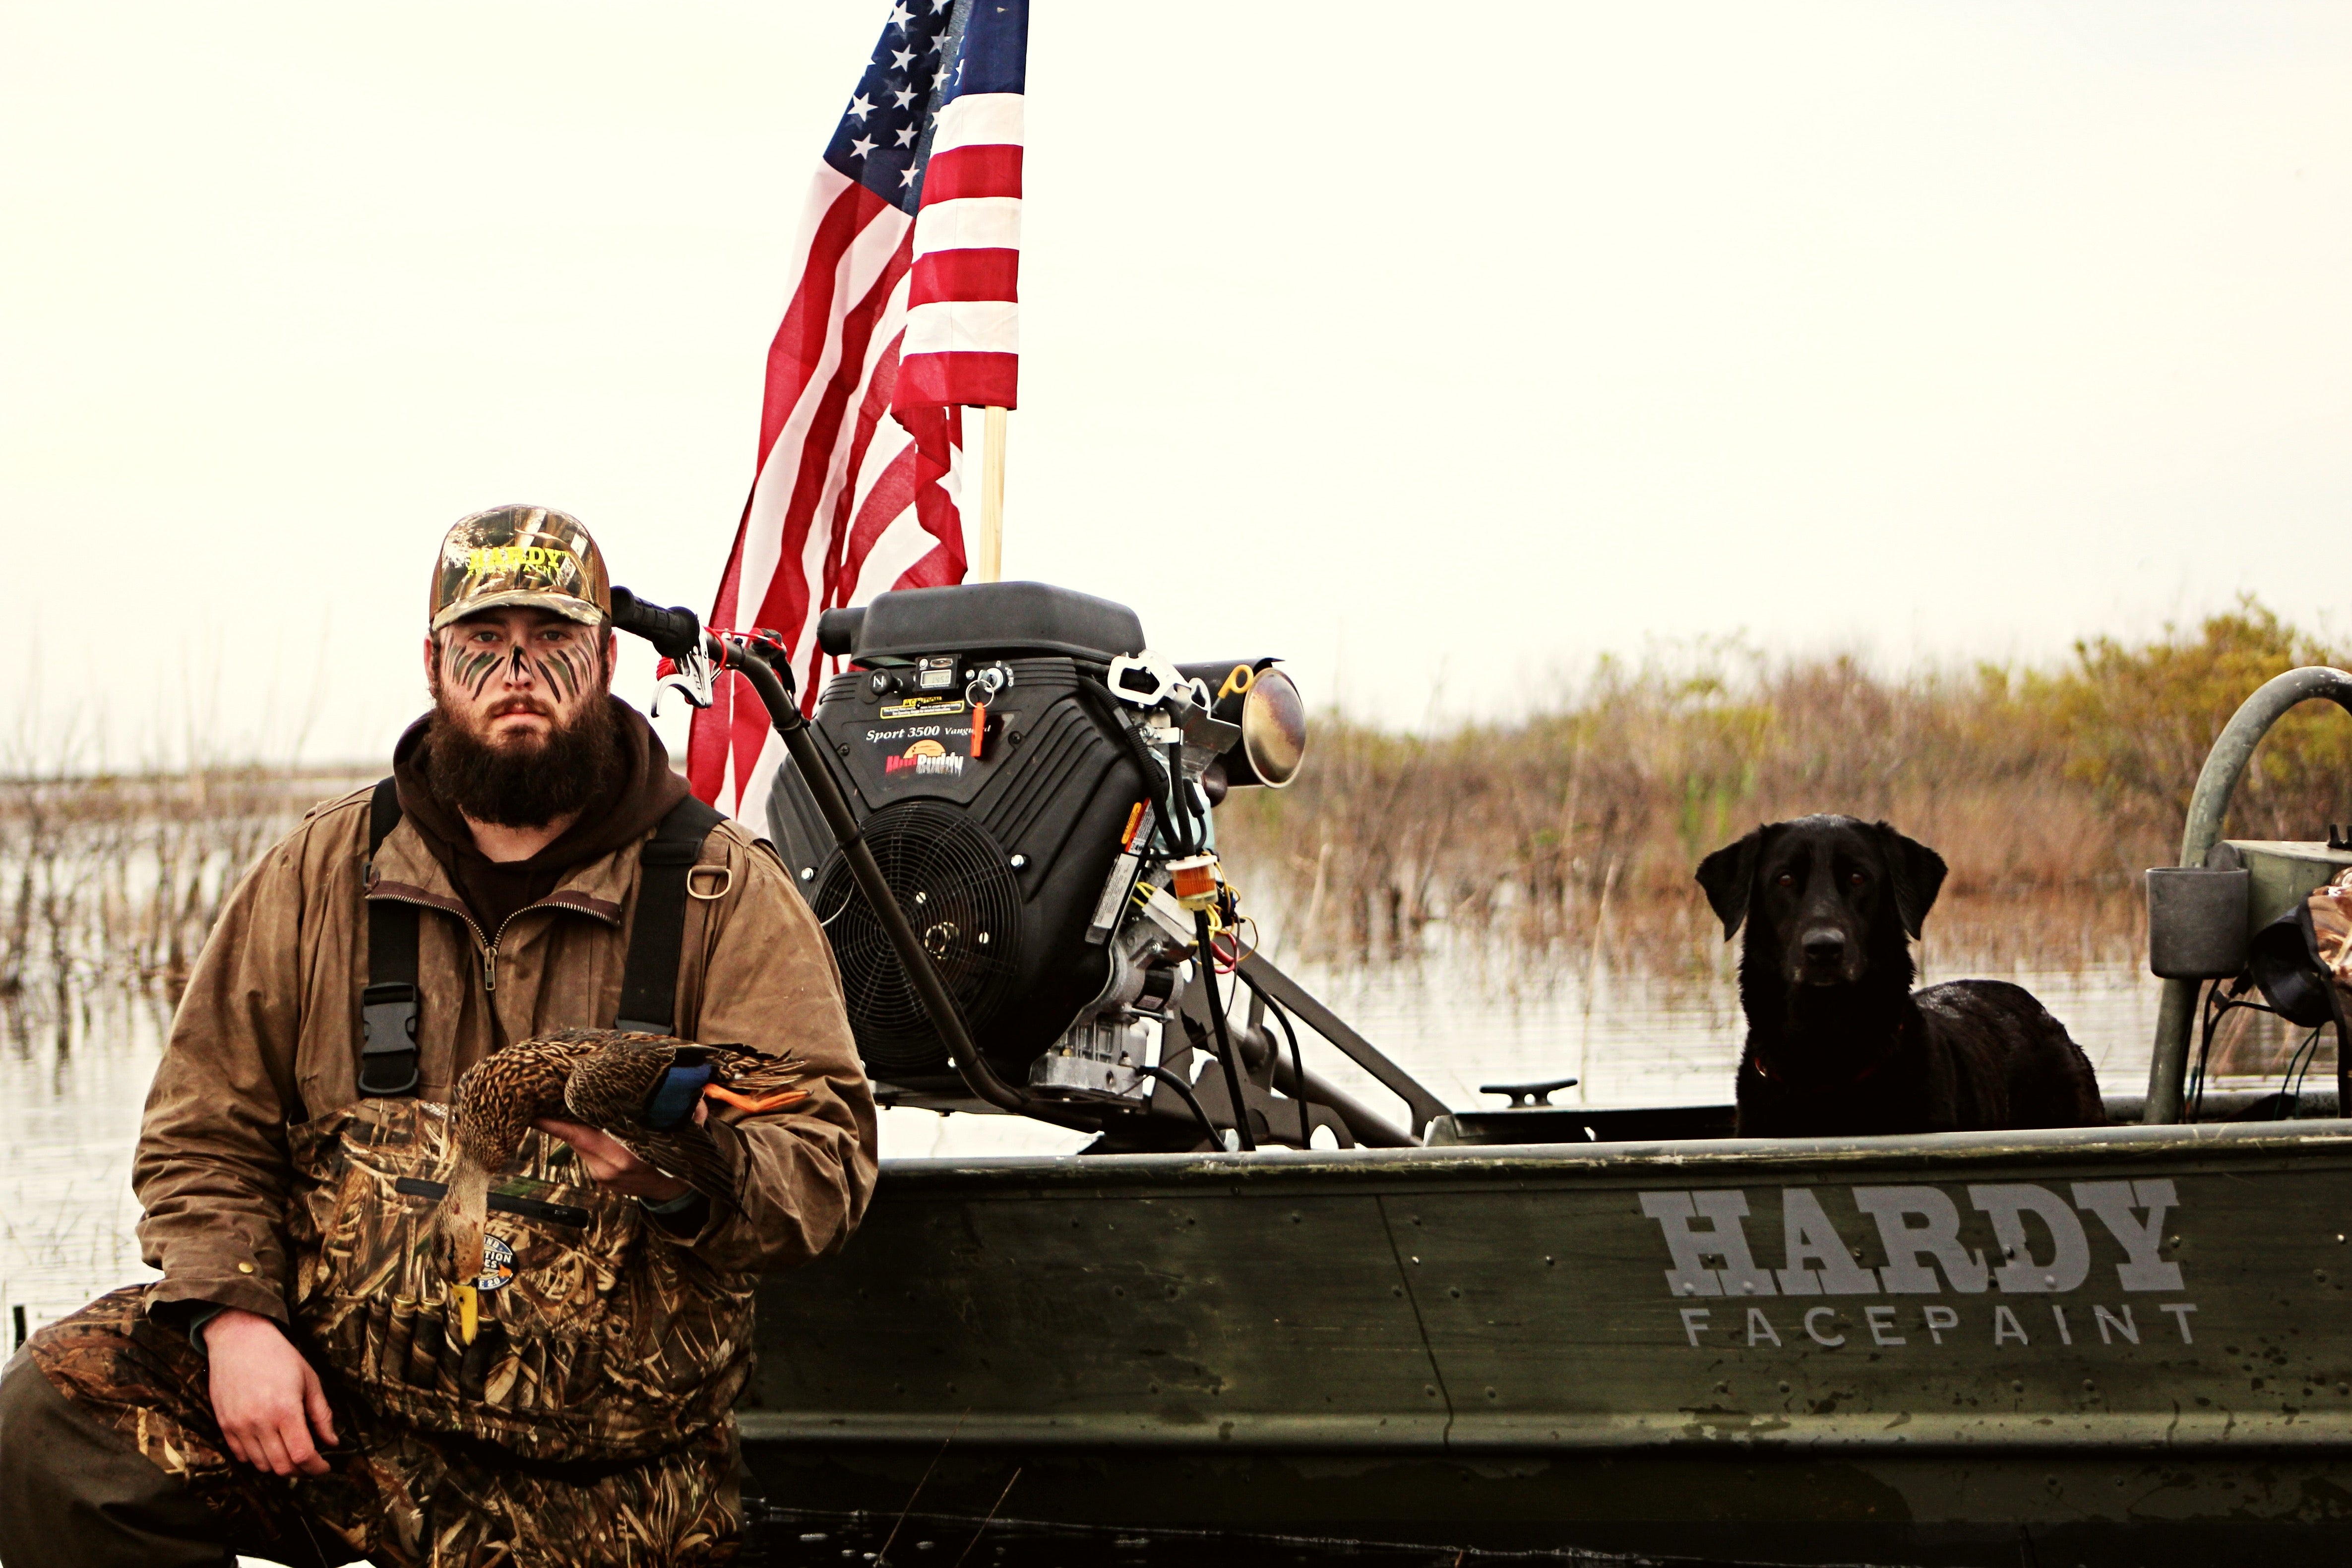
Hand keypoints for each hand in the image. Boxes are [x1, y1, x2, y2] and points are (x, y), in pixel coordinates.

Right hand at [204, 1308, 337, 1476]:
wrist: (239, 1340)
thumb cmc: (280, 1356)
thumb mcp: (310, 1380)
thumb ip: (321, 1415)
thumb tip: (333, 1443)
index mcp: (285, 1410)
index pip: (302, 1454)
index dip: (316, 1467)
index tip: (325, 1467)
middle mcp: (259, 1422)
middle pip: (281, 1466)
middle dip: (301, 1471)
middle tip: (311, 1464)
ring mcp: (238, 1426)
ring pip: (261, 1465)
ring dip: (279, 1466)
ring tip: (291, 1455)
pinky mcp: (224, 1426)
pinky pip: (241, 1456)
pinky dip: (257, 1459)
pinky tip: (269, 1447)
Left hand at [531, 1104, 703, 1201]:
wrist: (676, 1194)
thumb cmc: (678, 1161)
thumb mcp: (688, 1133)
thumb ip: (688, 1111)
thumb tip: (689, 1090)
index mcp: (628, 1156)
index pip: (581, 1135)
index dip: (556, 1124)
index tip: (535, 1111)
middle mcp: (610, 1167)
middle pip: (575, 1137)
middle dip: (560, 1117)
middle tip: (545, 1094)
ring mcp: (602, 1175)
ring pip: (580, 1144)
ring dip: (575, 1125)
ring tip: (567, 1104)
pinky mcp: (599, 1178)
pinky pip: (587, 1152)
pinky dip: (586, 1138)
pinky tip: (590, 1125)